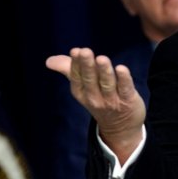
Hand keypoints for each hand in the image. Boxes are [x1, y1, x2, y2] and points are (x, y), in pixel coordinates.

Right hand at [46, 48, 145, 162]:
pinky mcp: (128, 100)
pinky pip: (125, 89)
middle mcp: (94, 97)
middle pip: (90, 80)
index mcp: (81, 93)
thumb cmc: (100, 99)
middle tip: (85, 51)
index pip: (77, 77)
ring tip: (101, 58)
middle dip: (87, 65)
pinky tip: (121, 69)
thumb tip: (49, 61)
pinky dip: (124, 79)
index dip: (76, 64)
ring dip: (104, 71)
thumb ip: (69, 70)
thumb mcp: (82, 88)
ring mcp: (112, 100)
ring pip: (107, 84)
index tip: (75, 51)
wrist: (120, 127)